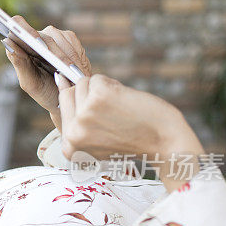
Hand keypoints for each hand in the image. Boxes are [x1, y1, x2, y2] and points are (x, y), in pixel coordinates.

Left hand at [3, 16, 91, 128]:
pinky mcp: (68, 38)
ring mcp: (53, 36)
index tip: (34, 41)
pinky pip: (74, 43)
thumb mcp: (30, 83)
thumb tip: (8, 41)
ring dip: (69, 58)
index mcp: (21, 45)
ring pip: (62, 39)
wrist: (63, 99)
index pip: (17, 26)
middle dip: (57, 55)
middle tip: (65, 71)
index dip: (24, 30)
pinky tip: (79, 70)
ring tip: (74, 74)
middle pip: (46, 37)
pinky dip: (78, 57)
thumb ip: (19, 63)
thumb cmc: (43, 92)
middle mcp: (37, 36)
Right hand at [55, 73, 204, 191]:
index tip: (101, 117)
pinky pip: (98, 78)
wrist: (165, 143)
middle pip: (68, 94)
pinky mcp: (98, 98)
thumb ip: (76, 116)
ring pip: (83, 83)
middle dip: (91, 97)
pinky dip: (114, 86)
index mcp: (69, 148)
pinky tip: (125, 103)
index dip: (84, 106)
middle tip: (113, 116)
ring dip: (104, 91)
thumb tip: (60, 77)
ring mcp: (83, 116)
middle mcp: (72, 134)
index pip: (62, 110)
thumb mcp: (97, 137)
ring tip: (120, 111)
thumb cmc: (135, 139)